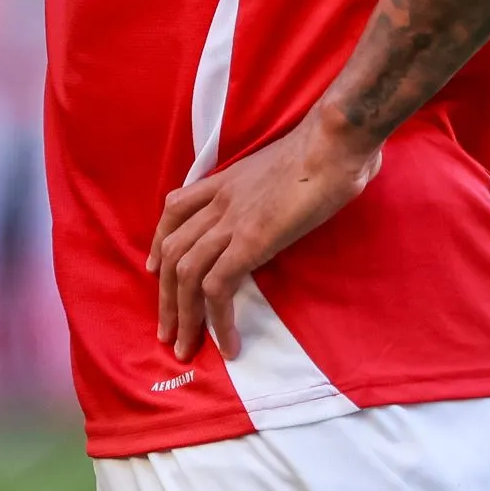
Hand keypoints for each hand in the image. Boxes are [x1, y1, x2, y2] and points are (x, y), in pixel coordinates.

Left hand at [150, 109, 380, 360]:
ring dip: (183, 316)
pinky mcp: (250, 242)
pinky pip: (218, 287)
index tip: (156, 269)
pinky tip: (226, 344)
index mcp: (227, 181)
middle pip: (173, 251)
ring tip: (185, 348)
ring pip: (186, 274)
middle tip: (167, 331)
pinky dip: (217, 320)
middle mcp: (220, 202)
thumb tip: (300, 197)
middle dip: (165, 296)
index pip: (175, 208)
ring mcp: (232, 222)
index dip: (160, 242)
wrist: (334, 142)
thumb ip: (279, 185)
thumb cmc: (327, 147)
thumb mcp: (287, 164)